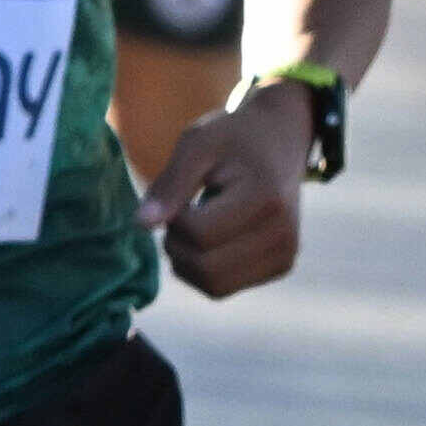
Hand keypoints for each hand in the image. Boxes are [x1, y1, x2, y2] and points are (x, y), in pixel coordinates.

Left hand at [146, 86, 313, 294]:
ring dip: (186, 261)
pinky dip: (202, 268)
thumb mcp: (197, 144)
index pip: (199, 234)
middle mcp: (283, 234)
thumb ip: (170, 185)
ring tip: (195, 225)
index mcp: (266, 199)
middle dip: (176, 244)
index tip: (179, 194)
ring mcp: (285, 256)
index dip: (174, 218)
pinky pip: (223, 287)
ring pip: (212, 286)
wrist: (280, 140)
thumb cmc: (233, 138)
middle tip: (180, 212)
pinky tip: (209, 239)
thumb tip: (141, 225)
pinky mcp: (279, 267)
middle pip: (204, 267)